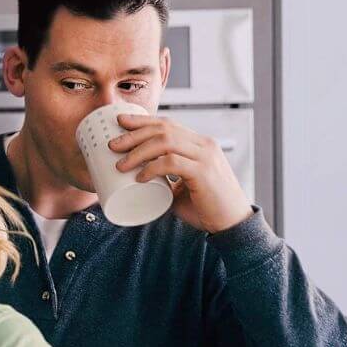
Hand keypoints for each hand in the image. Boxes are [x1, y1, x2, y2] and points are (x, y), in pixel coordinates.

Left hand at [111, 113, 252, 233]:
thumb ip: (166, 181)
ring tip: (121, 163)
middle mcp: (204, 145)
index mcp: (200, 144)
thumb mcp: (183, 188)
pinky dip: (152, 167)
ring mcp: (205, 157)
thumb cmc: (207, 208)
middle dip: (134, 133)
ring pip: (165, 142)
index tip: (120, 122)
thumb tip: (138, 183)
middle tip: (113, 144)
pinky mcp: (204, 173)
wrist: (233, 225)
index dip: (143, 121)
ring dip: (138, 150)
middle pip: (163, 128)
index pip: (168, 124)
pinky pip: (172, 162)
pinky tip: (140, 177)